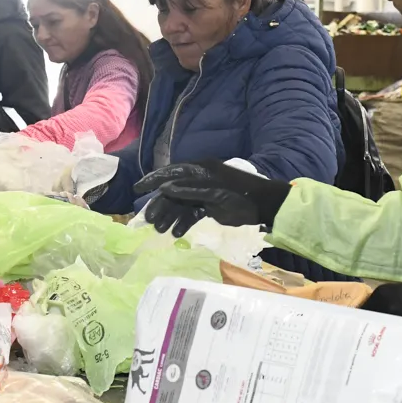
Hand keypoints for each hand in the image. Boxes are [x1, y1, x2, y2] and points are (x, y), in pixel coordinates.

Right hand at [136, 160, 291, 237]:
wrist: (263, 205)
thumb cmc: (241, 196)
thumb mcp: (215, 193)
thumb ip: (189, 191)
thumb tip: (164, 188)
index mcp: (200, 170)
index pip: (171, 173)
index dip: (153, 180)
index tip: (138, 189)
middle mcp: (198, 179)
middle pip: (173, 192)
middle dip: (161, 206)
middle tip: (150, 221)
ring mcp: (203, 192)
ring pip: (180, 204)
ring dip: (170, 216)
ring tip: (161, 231)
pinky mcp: (208, 205)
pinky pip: (191, 213)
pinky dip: (183, 222)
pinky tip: (177, 233)